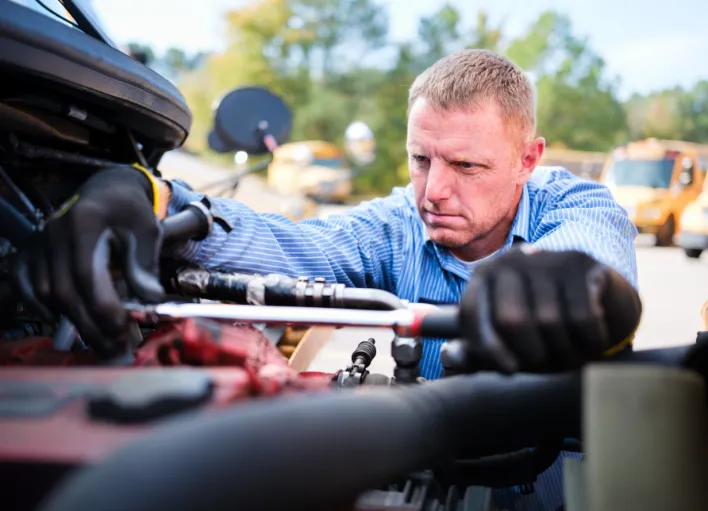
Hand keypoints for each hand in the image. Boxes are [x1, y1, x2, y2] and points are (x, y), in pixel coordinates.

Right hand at [13, 165, 165, 354]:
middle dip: (90, 324)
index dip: (103, 306)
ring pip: (44, 291)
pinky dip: (39, 307)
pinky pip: (23, 284)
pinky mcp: (30, 250)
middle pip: (64, 289)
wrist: (106, 191)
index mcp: (84, 222)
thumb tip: (150, 299)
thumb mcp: (146, 229)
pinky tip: (62, 323)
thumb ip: (145, 263)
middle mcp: (54, 232)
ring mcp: (39, 242)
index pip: (86, 273)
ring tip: (101, 342)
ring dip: (71, 321)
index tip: (124, 328)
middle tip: (116, 347)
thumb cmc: (130, 211)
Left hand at [442, 247, 641, 373]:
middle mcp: (510, 260)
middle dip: (533, 354)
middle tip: (549, 363)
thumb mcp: (511, 338)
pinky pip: (582, 317)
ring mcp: (545, 258)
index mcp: (484, 276)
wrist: (600, 295)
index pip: (472, 311)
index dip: (487, 347)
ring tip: (574, 355)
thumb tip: (451, 356)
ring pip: (550, 322)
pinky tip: (593, 341)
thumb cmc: (547, 322)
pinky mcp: (579, 262)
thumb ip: (481, 350)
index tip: (509, 370)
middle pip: (511, 320)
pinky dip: (590, 340)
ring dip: (566, 351)